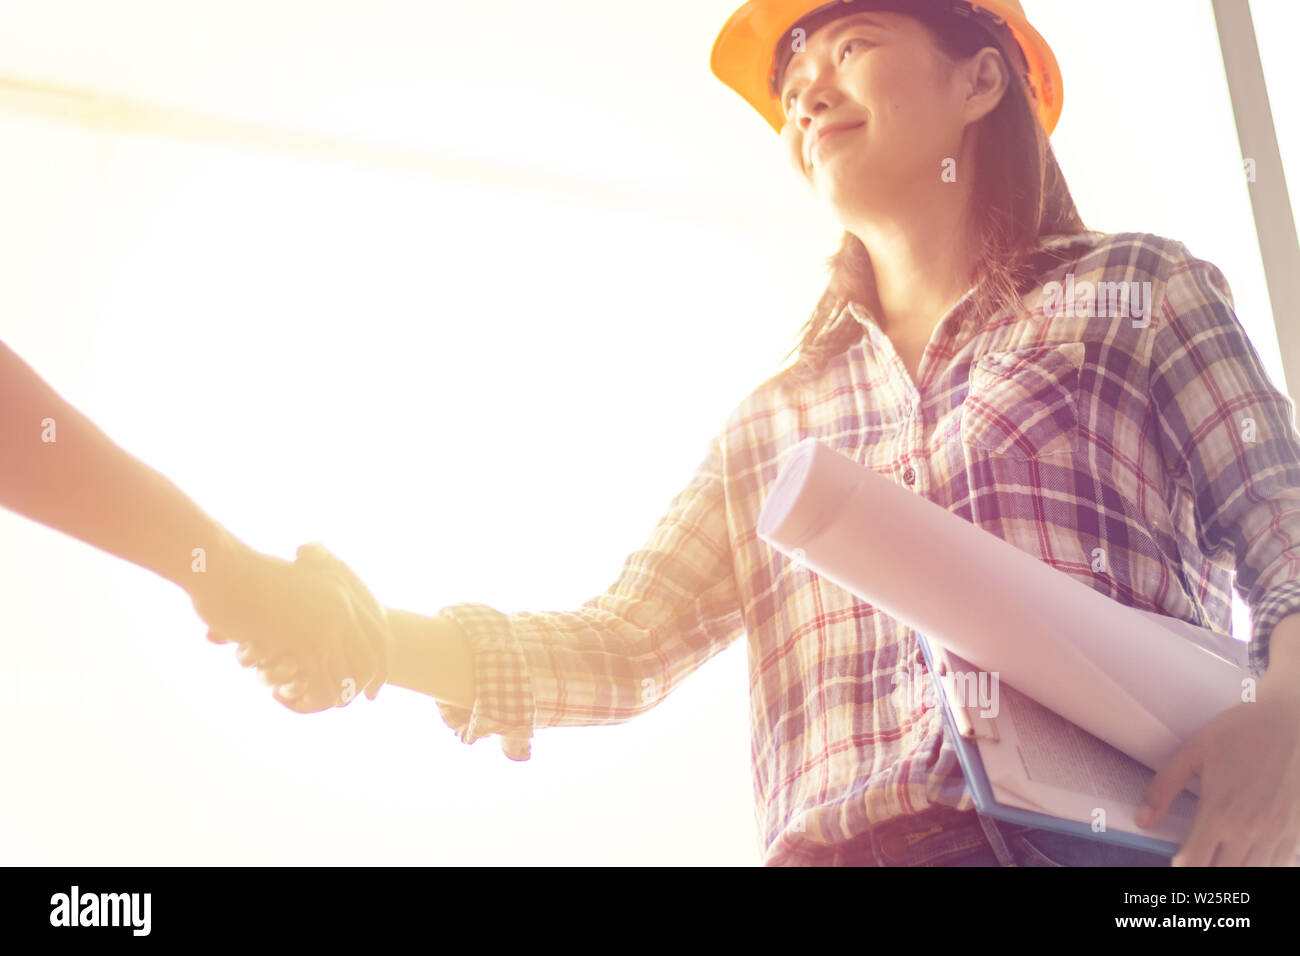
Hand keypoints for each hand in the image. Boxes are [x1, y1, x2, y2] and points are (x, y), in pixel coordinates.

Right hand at [190, 542, 392, 713]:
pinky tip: (283, 697)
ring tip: (305, 700)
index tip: (372, 687)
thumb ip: (313, 587)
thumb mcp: (296, 573)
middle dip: (360, 688)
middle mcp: (345, 611)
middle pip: (370, 663)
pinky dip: (306, 701)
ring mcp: (328, 629)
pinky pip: (321, 687)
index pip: (379, 637)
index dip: (378, 665)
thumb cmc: (249, 570)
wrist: (225, 566)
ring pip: (346, 680)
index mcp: (345, 592)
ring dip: (329, 699)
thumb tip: (319, 590)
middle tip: (343, 703)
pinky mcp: (306, 645)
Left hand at [1136, 694, 1299, 865]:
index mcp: (1220, 812)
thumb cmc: (1240, 732)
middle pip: (1222, 874)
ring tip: (1218, 856)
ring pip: (1252, 874)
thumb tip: (1141, 820)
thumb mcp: (1192, 752)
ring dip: (1231, 869)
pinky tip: (1246, 853)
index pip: (1193, 863)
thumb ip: (1163, 788)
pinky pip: (1277, 865)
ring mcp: (1276, 834)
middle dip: (1204, 870)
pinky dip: (1259, 865)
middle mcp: (1250, 830)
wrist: (1292, 721)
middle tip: (1195, 857)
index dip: (1180, 866)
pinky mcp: (1296, 832)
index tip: (1175, 860)